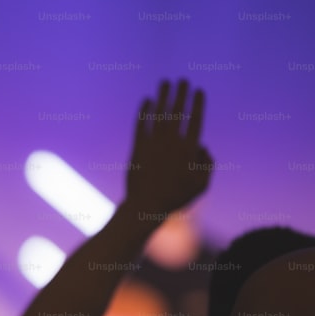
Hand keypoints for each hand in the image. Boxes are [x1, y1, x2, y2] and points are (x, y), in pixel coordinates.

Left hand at [125, 79, 212, 219]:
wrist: (146, 206)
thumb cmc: (176, 198)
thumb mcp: (202, 184)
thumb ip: (207, 163)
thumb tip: (203, 146)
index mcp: (189, 149)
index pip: (196, 120)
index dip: (198, 103)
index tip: (199, 90)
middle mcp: (172, 142)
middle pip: (178, 112)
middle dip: (181, 94)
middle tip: (183, 80)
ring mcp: (153, 144)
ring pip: (159, 114)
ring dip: (163, 96)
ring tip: (165, 82)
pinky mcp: (138, 148)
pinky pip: (141, 125)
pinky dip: (144, 111)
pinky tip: (146, 100)